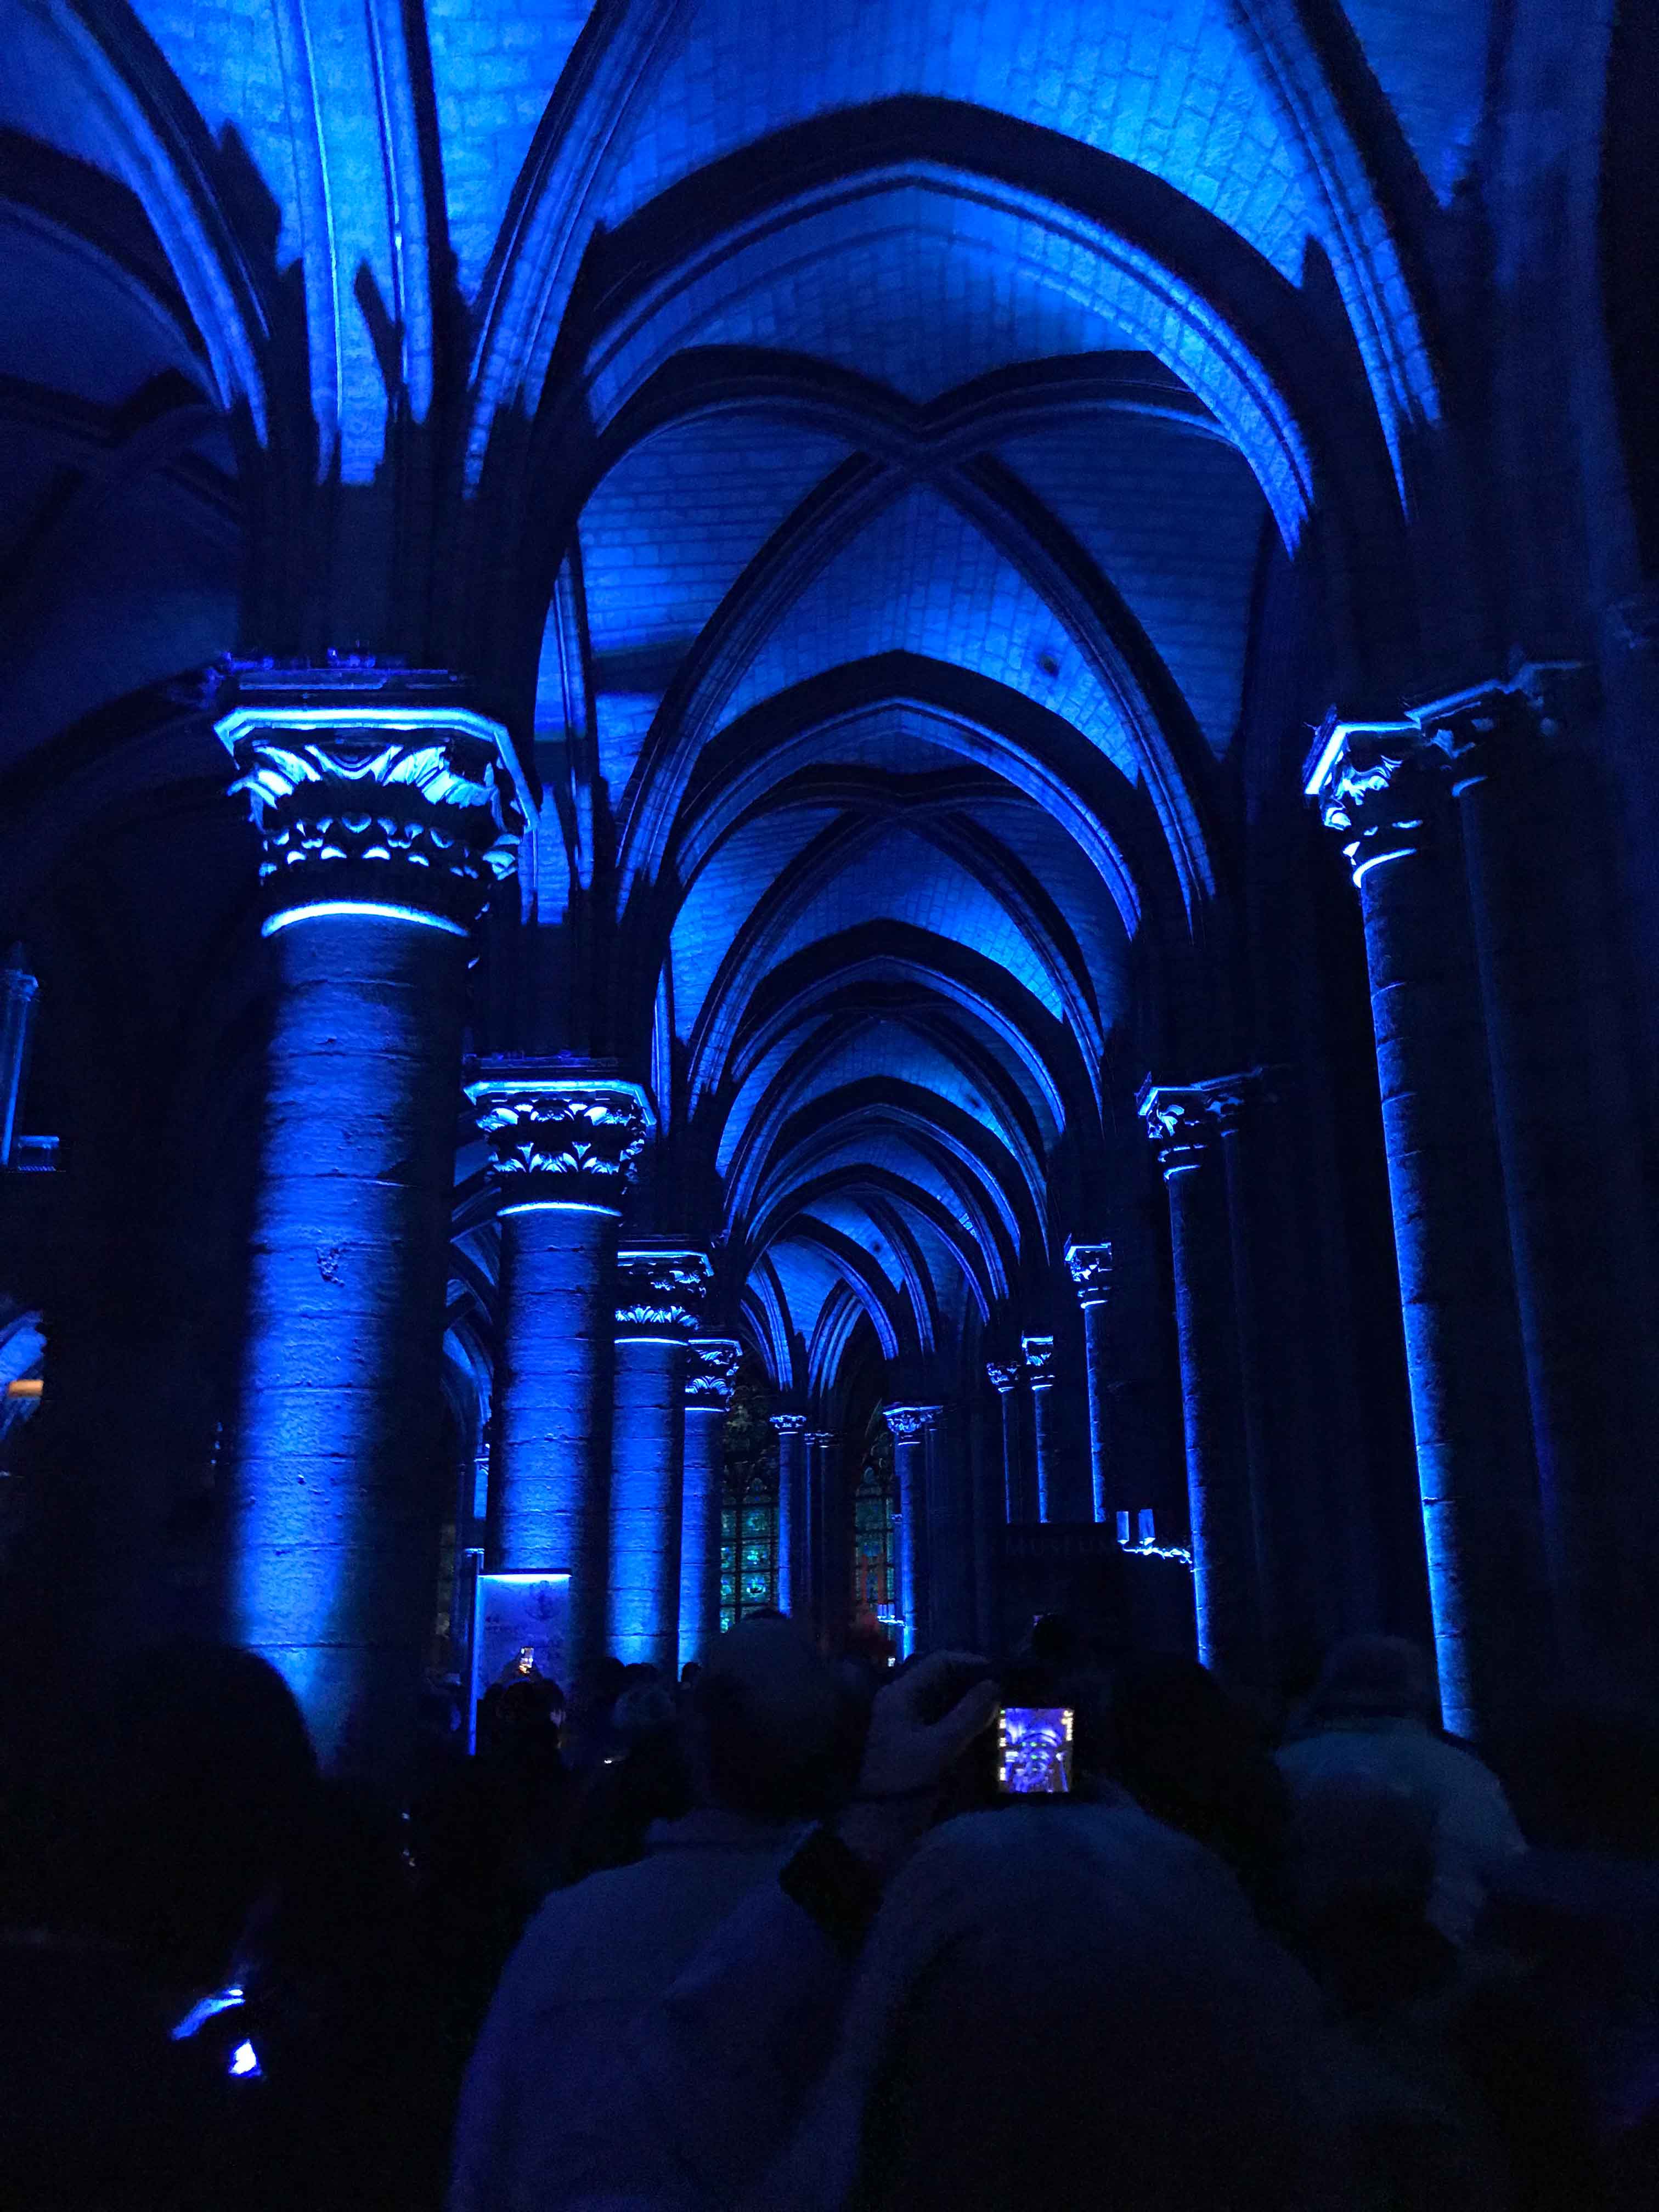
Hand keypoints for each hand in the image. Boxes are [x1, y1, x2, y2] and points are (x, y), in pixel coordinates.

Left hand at [836, 1651, 997, 1879]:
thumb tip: (994, 1685)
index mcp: (900, 1694)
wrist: (879, 1831)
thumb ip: (968, 1714)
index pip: (940, 1662)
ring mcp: (907, 1725)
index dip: (972, 1664)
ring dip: (972, 1705)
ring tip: (1003, 1712)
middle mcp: (902, 1702)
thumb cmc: (906, 1783)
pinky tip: (986, 1733)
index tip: (1003, 1676)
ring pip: (945, 1703)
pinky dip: (964, 1724)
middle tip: (1008, 1694)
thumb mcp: (940, 1747)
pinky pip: (943, 1724)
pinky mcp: (914, 1745)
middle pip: (943, 1681)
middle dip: (974, 1685)